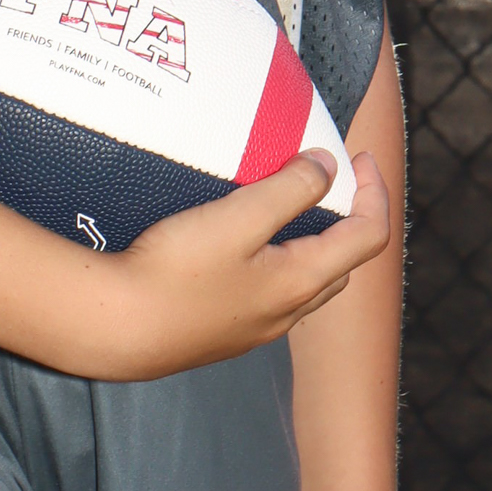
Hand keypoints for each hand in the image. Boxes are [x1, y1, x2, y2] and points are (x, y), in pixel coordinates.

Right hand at [95, 150, 392, 380]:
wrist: (116, 328)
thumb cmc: (176, 270)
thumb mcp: (239, 217)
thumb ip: (291, 189)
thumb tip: (329, 167)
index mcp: (302, 281)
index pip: (368, 237)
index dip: (375, 193)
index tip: (359, 156)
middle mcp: (287, 312)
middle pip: (342, 263)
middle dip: (347, 220)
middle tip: (326, 180)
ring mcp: (255, 329)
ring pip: (306, 284)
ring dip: (313, 246)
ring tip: (286, 210)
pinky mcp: (224, 334)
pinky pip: (270, 296)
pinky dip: (277, 265)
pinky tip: (241, 249)